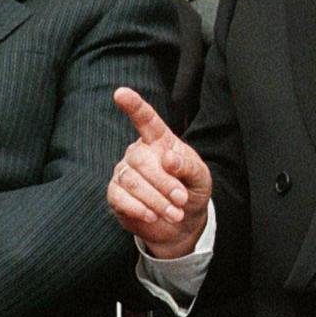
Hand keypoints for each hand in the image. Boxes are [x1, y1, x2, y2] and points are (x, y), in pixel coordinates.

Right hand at [108, 87, 211, 258]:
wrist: (182, 222)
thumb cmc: (191, 189)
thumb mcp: (200, 176)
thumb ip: (188, 165)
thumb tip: (169, 159)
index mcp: (159, 140)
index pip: (145, 119)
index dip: (134, 105)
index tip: (121, 93)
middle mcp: (138, 152)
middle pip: (142, 160)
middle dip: (164, 182)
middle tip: (182, 199)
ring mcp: (124, 172)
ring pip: (132, 181)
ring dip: (156, 200)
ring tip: (175, 213)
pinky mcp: (116, 194)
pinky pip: (119, 197)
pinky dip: (138, 208)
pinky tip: (152, 216)